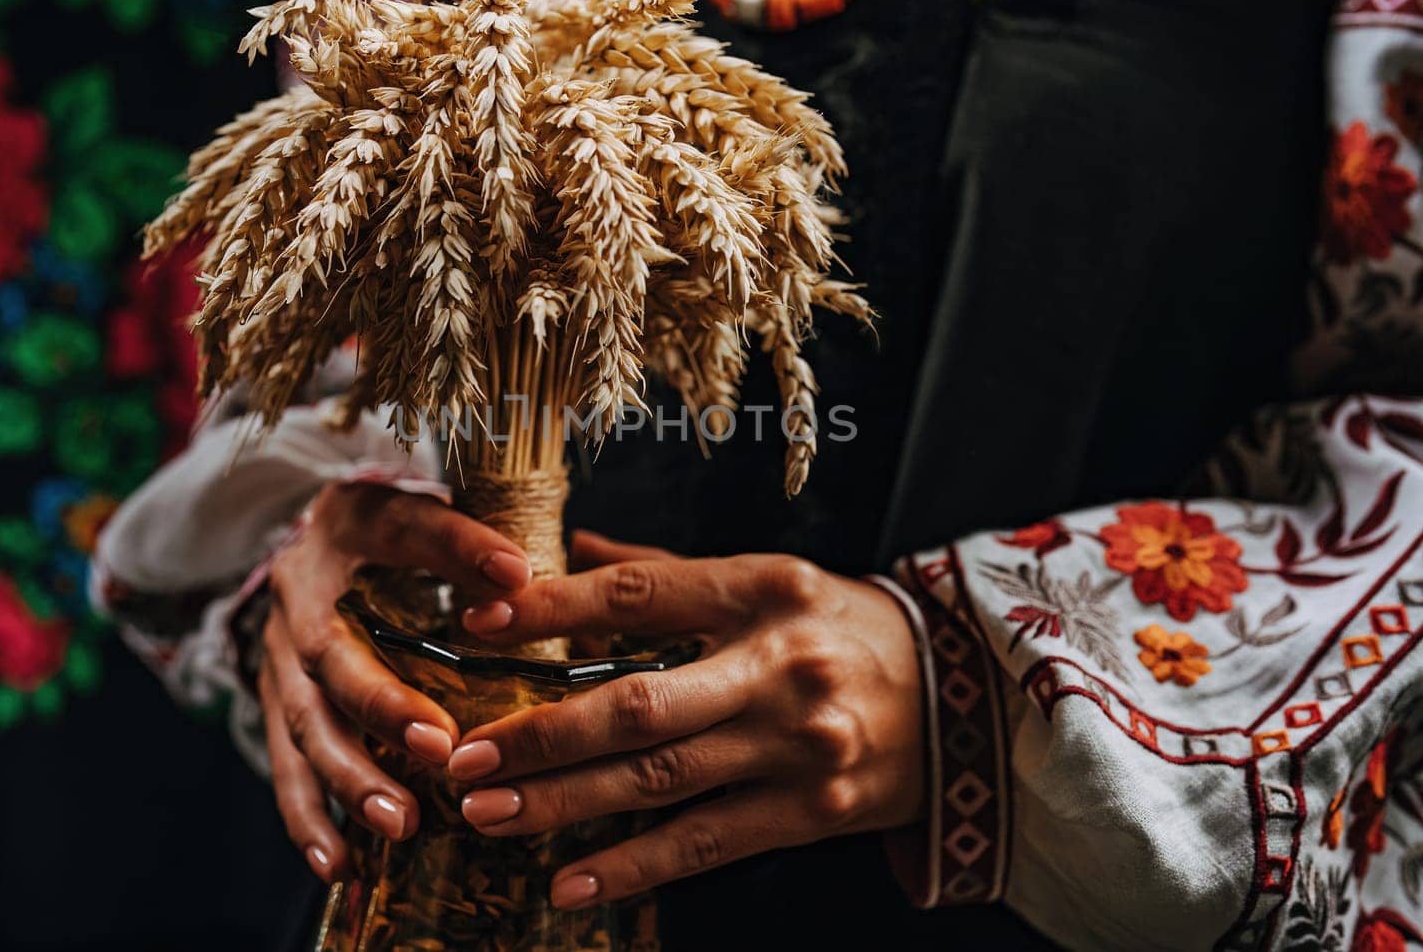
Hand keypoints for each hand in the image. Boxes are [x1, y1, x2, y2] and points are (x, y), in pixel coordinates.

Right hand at [258, 480, 535, 881]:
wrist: (308, 544)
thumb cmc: (389, 534)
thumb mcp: (427, 513)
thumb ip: (470, 540)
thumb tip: (523, 578)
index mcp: (350, 525)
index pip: (404, 527)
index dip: (457, 548)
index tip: (516, 572)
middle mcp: (302, 593)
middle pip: (332, 653)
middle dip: (383, 703)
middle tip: (440, 744)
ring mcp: (280, 655)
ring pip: (305, 722)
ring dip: (350, 777)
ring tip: (400, 821)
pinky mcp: (274, 704)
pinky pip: (285, 767)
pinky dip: (308, 819)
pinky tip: (338, 865)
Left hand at [449, 532, 924, 909]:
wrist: (965, 695)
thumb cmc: (847, 627)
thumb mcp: (773, 578)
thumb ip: (668, 571)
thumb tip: (573, 545)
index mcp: (763, 590)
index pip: (640, 596)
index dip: (554, 608)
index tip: (480, 621)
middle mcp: (778, 666)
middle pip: (638, 705)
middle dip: (540, 735)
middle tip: (463, 757)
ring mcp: (795, 745)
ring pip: (659, 782)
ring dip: (564, 804)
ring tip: (487, 816)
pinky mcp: (812, 812)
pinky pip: (706, 844)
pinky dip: (634, 867)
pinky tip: (570, 882)